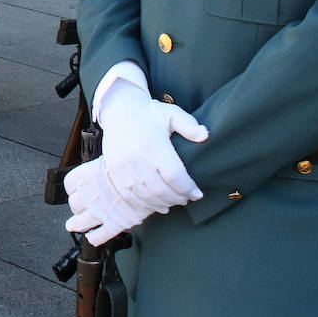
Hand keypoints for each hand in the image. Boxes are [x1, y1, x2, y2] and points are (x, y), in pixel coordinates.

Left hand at [64, 158, 160, 245]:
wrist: (149, 176)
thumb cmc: (132, 164)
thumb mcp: (111, 161)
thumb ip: (101, 169)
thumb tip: (102, 170)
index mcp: (87, 176)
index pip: (70, 185)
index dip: (74, 188)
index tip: (77, 190)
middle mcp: (89, 194)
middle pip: (75, 204)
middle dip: (79, 206)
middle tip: (83, 207)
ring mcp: (101, 210)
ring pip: (81, 221)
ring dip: (79, 223)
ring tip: (76, 225)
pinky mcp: (114, 223)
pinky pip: (100, 235)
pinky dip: (95, 237)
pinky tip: (93, 238)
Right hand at [98, 80, 207, 210]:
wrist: (119, 112)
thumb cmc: (150, 115)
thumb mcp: (172, 114)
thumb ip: (189, 125)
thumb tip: (204, 136)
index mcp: (153, 143)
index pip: (173, 175)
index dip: (187, 188)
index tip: (197, 194)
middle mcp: (136, 156)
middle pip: (160, 189)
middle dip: (177, 198)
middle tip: (187, 199)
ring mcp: (122, 165)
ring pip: (145, 195)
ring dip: (162, 203)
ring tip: (174, 202)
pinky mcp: (113, 171)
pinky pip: (129, 195)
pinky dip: (144, 204)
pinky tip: (157, 204)